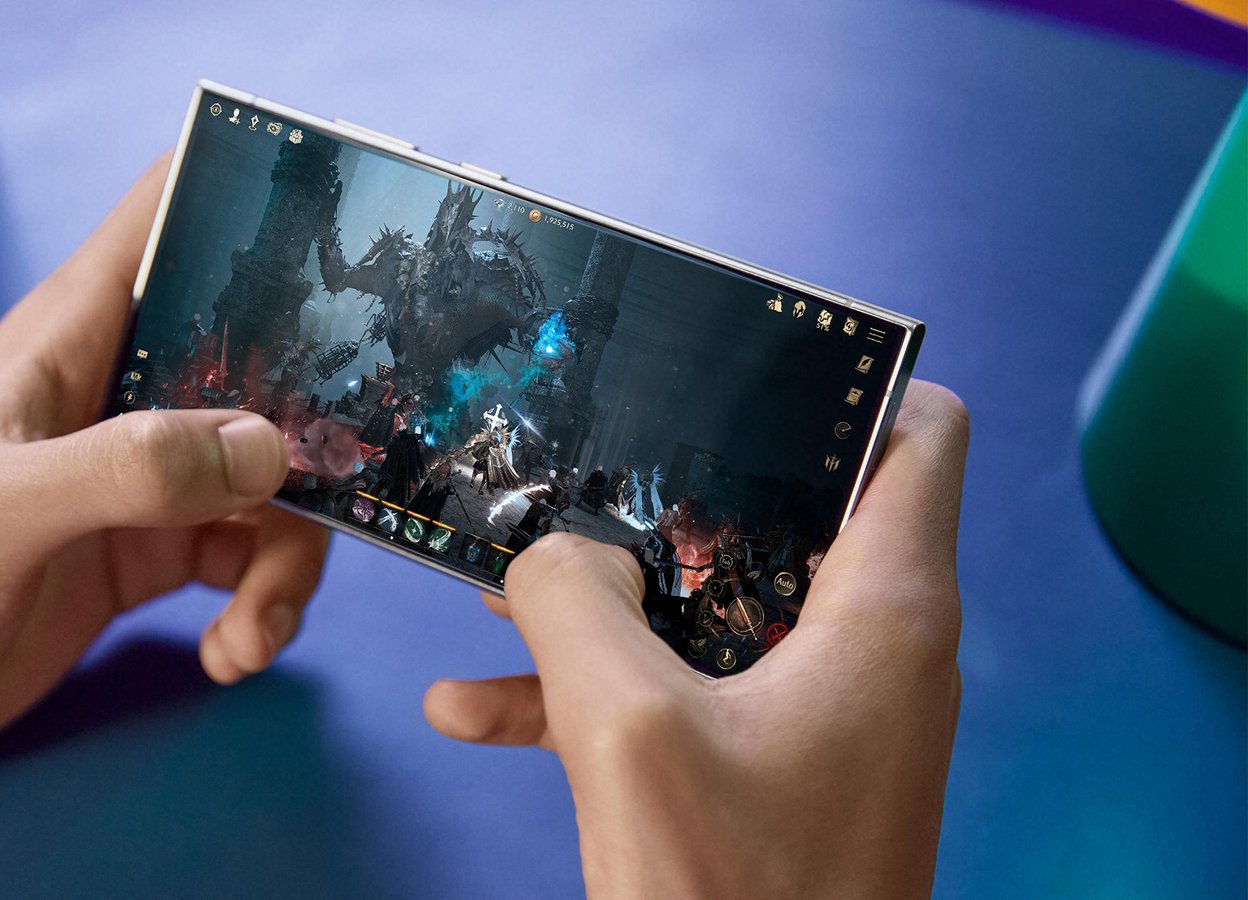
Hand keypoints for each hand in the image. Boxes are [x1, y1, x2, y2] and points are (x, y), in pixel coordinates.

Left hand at [0, 154, 326, 859]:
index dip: (258, 204)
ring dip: (290, 556)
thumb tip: (268, 449)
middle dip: (312, 427)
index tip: (345, 249)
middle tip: (332, 501)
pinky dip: (260, 603)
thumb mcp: (1, 514)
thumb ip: (131, 469)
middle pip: (260, 365)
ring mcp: (140, 476)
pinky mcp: (149, 550)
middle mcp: (120, 394)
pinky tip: (230, 650)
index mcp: (72, 339)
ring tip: (256, 629)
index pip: (171, 218)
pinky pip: (247, 555)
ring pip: (268, 476)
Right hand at [424, 381, 967, 897]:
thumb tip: (545, 550)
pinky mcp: (759, 773)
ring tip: (496, 577)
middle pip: (780, 511)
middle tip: (583, 450)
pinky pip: (672, 698)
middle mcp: (864, 649)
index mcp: (885, 612)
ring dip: (604, 594)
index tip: (737, 353)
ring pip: (706, 605)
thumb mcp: (631, 733)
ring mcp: (812, 715)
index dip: (843, 376)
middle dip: (668, 486)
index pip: (915, 434)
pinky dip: (586, 692)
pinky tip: (475, 710)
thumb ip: (575, 607)